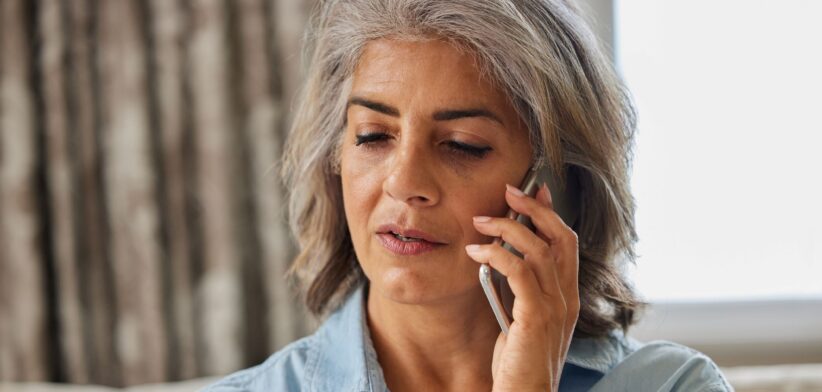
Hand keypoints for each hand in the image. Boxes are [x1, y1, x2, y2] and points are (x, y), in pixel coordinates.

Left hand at [465, 183, 579, 391]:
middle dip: (534, 208)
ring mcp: (555, 307)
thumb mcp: (520, 318)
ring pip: (538, 249)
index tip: (534, 190)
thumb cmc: (517, 362)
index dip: (551, 213)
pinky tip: (476, 252)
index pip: (567, 243)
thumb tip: (500, 256)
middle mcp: (567, 298)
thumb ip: (518, 290)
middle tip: (509, 191)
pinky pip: (519, 272)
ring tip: (480, 220)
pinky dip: (497, 254)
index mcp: (566, 296)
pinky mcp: (536, 318)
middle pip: (560, 237)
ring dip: (507, 227)